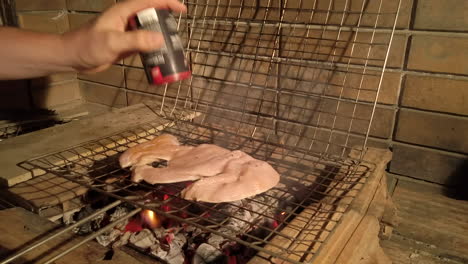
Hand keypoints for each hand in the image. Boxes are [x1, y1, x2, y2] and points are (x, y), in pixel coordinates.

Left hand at [62, 0, 185, 73]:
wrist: (72, 58)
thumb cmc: (88, 46)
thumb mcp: (113, 42)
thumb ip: (136, 40)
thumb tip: (161, 39)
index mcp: (123, 12)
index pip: (149, 2)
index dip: (167, 3)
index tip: (182, 10)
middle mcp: (127, 20)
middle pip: (152, 15)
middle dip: (167, 22)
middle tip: (179, 34)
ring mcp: (127, 33)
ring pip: (149, 31)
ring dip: (161, 37)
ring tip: (174, 47)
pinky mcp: (126, 45)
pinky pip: (144, 44)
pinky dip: (153, 49)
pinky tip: (160, 57)